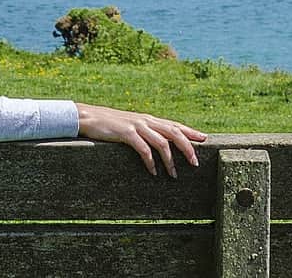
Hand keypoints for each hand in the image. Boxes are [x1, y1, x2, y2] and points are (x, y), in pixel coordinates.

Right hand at [76, 103, 206, 177]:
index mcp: (148, 119)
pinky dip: (151, 162)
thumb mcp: (129, 125)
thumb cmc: (108, 124)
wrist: (86, 116)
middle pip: (173, 132)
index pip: (174, 124)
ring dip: (170, 160)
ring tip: (174, 175)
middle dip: (187, 147)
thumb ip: (144, 130)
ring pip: (162, 142)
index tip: (205, 138)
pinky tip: (153, 172)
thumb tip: (158, 142)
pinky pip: (143, 149)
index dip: (190, 131)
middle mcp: (145, 120)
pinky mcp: (125, 133)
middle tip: (196, 163)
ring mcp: (136, 126)